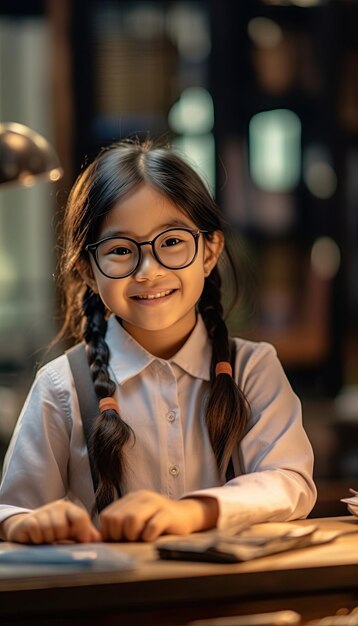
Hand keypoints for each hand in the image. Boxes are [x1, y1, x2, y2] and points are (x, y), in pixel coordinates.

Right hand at [2, 500, 100, 543]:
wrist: (28, 527)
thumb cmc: (54, 530)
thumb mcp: (71, 531)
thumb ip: (86, 534)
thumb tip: (99, 538)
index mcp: (70, 509)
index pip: (80, 517)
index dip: (83, 531)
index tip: (82, 541)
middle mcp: (57, 507)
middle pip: (62, 528)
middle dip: (60, 537)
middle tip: (57, 538)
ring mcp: (42, 511)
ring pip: (49, 531)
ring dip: (47, 540)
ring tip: (46, 538)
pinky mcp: (29, 520)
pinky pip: (36, 532)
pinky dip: (37, 539)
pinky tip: (37, 538)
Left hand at [99, 490, 218, 541]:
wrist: (187, 514)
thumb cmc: (159, 521)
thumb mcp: (139, 518)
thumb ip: (122, 523)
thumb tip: (102, 540)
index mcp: (131, 498)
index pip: (107, 515)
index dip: (108, 532)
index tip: (118, 540)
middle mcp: (141, 498)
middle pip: (118, 518)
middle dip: (120, 535)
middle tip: (130, 540)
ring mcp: (155, 503)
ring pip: (132, 519)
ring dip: (133, 535)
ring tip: (140, 539)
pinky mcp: (168, 513)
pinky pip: (152, 526)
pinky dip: (148, 536)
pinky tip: (151, 538)